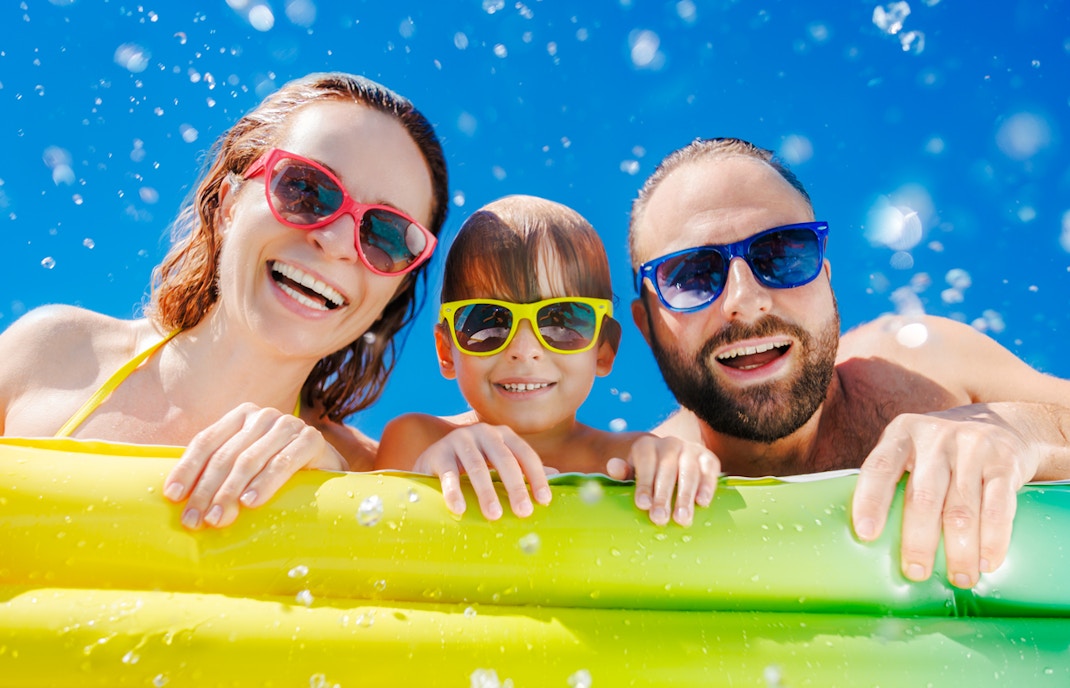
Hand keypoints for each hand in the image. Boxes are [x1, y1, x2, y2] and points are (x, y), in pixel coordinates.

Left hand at [163, 402, 345, 528]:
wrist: (327, 473)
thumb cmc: (277, 474)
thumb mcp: (244, 468)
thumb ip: (217, 472)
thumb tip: (177, 498)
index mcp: (241, 416)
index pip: (206, 441)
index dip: (187, 469)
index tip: (172, 497)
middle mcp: (263, 416)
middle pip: (225, 454)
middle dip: (206, 490)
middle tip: (195, 520)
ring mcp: (289, 425)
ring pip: (250, 460)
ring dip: (230, 492)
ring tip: (218, 518)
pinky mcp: (312, 439)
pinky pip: (283, 463)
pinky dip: (265, 483)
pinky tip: (251, 502)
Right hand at [412, 424, 551, 519]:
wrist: (431, 462)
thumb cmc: (473, 467)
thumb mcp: (498, 465)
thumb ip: (523, 469)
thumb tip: (558, 477)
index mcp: (503, 435)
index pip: (525, 455)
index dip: (537, 477)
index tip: (544, 501)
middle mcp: (483, 432)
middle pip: (504, 460)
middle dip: (515, 487)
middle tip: (524, 513)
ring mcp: (458, 440)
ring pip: (477, 467)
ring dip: (486, 492)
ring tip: (494, 515)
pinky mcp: (437, 453)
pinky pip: (448, 474)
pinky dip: (454, 492)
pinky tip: (460, 509)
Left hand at [606, 435, 719, 526]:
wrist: (670, 462)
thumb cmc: (647, 475)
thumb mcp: (631, 473)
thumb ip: (622, 471)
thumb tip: (614, 467)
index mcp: (647, 446)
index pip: (646, 463)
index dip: (644, 484)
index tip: (642, 505)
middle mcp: (670, 443)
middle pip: (667, 468)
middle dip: (663, 495)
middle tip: (659, 519)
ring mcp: (691, 449)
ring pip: (689, 471)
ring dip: (685, 496)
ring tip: (682, 519)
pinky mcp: (708, 458)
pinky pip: (710, 471)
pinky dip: (707, 486)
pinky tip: (702, 503)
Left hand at [851, 406, 1039, 587]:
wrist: (1003, 424)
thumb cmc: (942, 451)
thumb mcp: (912, 449)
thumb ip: (894, 480)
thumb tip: (870, 539)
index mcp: (902, 434)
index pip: (879, 468)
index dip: (870, 501)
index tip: (866, 534)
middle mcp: (935, 438)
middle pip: (923, 497)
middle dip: (918, 541)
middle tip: (916, 573)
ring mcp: (972, 448)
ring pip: (961, 509)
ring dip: (960, 551)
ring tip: (959, 578)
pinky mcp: (1005, 462)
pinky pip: (998, 508)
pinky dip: (993, 540)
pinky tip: (987, 563)